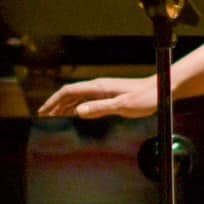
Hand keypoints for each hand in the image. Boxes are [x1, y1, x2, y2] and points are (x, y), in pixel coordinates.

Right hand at [35, 76, 157, 118]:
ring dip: (63, 106)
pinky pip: (86, 100)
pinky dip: (75, 106)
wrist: (160, 90)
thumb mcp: (122, 106)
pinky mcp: (108, 95)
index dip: (53, 101)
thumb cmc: (144, 98)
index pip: (68, 91)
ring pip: (76, 97)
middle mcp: (97, 87)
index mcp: (98, 87)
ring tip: (53, 116)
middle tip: (43, 117)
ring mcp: (102, 90)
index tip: (43, 111)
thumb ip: (100, 108)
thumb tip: (77, 111)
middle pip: (69, 94)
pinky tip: (73, 114)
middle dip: (54, 104)